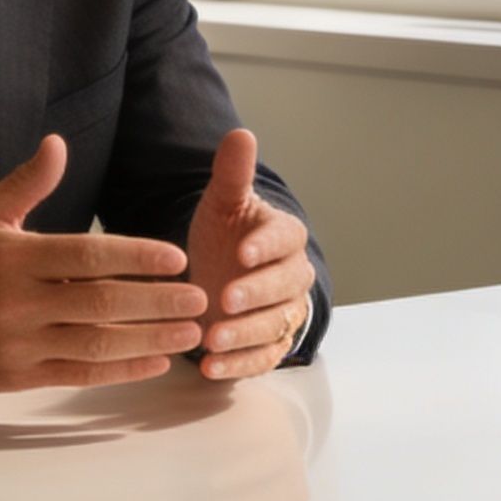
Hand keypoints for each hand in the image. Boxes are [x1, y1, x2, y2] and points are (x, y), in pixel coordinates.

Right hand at [0, 135, 207, 391]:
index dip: (137, 257)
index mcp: (14, 257)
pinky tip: (156, 361)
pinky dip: (123, 370)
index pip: (87, 255)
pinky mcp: (20, 376)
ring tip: (191, 333)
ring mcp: (19, 343)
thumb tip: (57, 144)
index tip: (177, 258)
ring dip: (151, 339)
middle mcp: (18, 302)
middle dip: (157, 302)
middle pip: (101, 302)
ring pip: (97, 344)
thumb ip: (28, 183)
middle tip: (200, 298)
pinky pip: (81, 375)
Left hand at [185, 130, 317, 381]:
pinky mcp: (270, 345)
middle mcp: (291, 276)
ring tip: (211, 340)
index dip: (267, 247)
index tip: (242, 252)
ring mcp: (283, 313)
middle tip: (225, 300)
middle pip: (284, 287)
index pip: (286, 240)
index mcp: (284, 237)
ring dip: (244, 335)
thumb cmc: (225, 235)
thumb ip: (232, 174)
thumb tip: (241, 133)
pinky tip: (209, 367)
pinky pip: (262, 357)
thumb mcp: (221, 204)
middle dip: (256, 295)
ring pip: (273, 325)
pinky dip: (238, 364)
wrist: (220, 275)